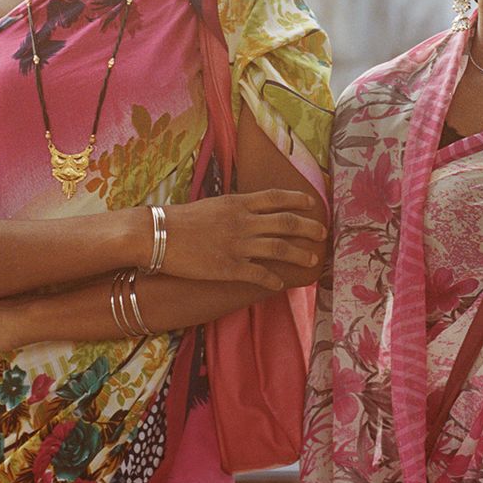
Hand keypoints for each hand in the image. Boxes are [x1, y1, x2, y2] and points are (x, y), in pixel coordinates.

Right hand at [160, 190, 326, 288]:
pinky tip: (280, 284)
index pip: (277, 198)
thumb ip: (236, 207)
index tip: (313, 204)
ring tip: (312, 260)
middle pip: (286, 223)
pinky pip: (259, 274)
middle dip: (308, 228)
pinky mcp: (229, 267)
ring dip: (300, 255)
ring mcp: (238, 245)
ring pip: (280, 249)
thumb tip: (252, 209)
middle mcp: (243, 222)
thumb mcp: (214, 204)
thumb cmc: (182, 219)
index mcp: (239, 203)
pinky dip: (273, 280)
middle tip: (323, 234)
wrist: (159, 234)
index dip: (298, 200)